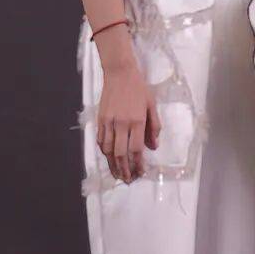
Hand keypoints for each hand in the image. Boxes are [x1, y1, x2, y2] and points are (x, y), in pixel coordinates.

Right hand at [96, 58, 160, 183]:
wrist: (120, 73)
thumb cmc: (139, 89)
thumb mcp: (152, 106)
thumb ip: (154, 127)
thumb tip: (153, 147)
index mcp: (137, 121)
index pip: (136, 149)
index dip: (138, 164)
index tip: (140, 173)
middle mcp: (121, 124)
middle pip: (121, 154)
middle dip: (124, 170)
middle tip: (128, 179)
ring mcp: (109, 122)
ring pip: (108, 150)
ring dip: (113, 165)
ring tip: (118, 174)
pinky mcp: (100, 120)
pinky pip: (101, 141)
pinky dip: (105, 152)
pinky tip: (109, 159)